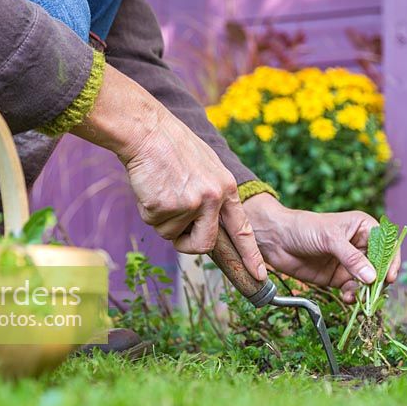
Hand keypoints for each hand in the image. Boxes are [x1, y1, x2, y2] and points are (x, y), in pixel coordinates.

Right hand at [71, 64, 265, 280]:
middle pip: (204, 244)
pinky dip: (148, 211)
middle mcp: (211, 198)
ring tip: (162, 189)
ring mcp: (188, 203)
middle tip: (177, 232)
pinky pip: (154, 224)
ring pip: (172, 234)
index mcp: (225, 189)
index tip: (259, 274)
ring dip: (163, 219)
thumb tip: (208, 227)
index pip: (242, 229)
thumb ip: (212, 197)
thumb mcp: (207, 168)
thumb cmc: (174, 148)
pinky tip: (151, 187)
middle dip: (188, 244)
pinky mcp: (164, 206)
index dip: (250, 254)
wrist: (147, 131)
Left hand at [243, 194, 401, 301]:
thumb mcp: (330, 238)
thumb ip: (351, 258)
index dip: (392, 261)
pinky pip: (352, 290)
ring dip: (365, 291)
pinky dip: (353, 296)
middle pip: (380, 267)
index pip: (387, 245)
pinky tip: (347, 298)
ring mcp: (349, 263)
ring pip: (367, 282)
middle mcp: (360, 246)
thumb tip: (372, 277)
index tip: (390, 277)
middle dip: (378, 280)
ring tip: (357, 297)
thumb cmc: (303, 227)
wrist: (275, 239)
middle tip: (374, 292)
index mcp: (364, 228)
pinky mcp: (337, 278)